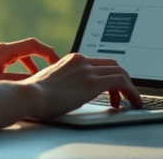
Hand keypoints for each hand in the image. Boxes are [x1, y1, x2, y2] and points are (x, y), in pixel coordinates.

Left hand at [0, 38, 59, 85]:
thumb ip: (16, 82)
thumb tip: (35, 83)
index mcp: (4, 51)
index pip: (33, 45)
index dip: (49, 52)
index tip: (59, 63)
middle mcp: (2, 52)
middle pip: (31, 51)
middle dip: (45, 61)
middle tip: (56, 74)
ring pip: (23, 60)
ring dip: (34, 69)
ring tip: (42, 82)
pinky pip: (15, 67)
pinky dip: (24, 74)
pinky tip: (25, 86)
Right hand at [23, 52, 142, 117]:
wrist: (28, 95)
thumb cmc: (34, 95)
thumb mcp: (51, 83)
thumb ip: (64, 82)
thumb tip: (69, 93)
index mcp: (72, 59)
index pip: (99, 63)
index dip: (110, 75)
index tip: (113, 88)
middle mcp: (82, 61)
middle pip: (113, 64)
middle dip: (123, 80)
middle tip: (124, 96)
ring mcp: (87, 70)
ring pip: (121, 72)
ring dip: (130, 88)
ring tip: (132, 102)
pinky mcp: (93, 82)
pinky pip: (122, 82)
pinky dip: (132, 92)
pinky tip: (134, 103)